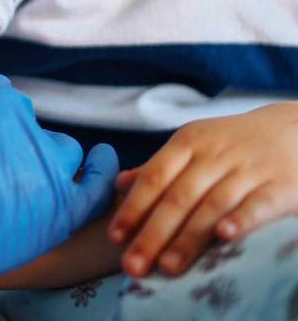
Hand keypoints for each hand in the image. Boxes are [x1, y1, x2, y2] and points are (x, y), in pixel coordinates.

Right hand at [0, 38, 117, 320]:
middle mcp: (28, 127)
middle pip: (26, 125)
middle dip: (6, 138)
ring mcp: (45, 171)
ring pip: (60, 154)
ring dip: (44, 159)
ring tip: (13, 180)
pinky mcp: (57, 214)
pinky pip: (95, 188)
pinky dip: (102, 173)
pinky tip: (103, 164)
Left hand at [109, 102, 297, 276]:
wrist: (294, 128)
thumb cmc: (234, 143)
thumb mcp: (194, 144)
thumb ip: (159, 167)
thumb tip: (118, 185)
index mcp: (188, 142)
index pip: (154, 177)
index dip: (133, 208)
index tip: (115, 237)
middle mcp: (215, 154)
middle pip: (178, 197)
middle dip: (153, 233)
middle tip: (134, 266)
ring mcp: (249, 169)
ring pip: (213, 205)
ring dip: (189, 238)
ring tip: (168, 267)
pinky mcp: (282, 184)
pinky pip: (258, 203)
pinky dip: (241, 219)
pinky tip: (224, 237)